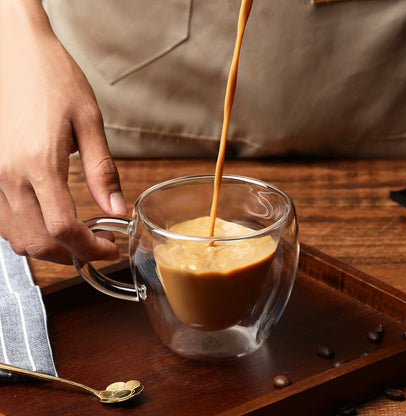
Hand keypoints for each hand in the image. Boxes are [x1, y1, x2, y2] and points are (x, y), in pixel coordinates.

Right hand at [0, 1, 126, 263]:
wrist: (11, 50)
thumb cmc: (51, 79)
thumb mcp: (88, 123)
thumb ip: (102, 172)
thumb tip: (117, 209)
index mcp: (39, 163)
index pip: (65, 229)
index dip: (91, 249)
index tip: (109, 249)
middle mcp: (8, 176)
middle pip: (38, 241)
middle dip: (71, 255)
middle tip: (96, 247)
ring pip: (16, 237)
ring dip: (48, 247)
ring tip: (76, 237)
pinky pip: (2, 220)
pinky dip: (28, 231)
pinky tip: (47, 221)